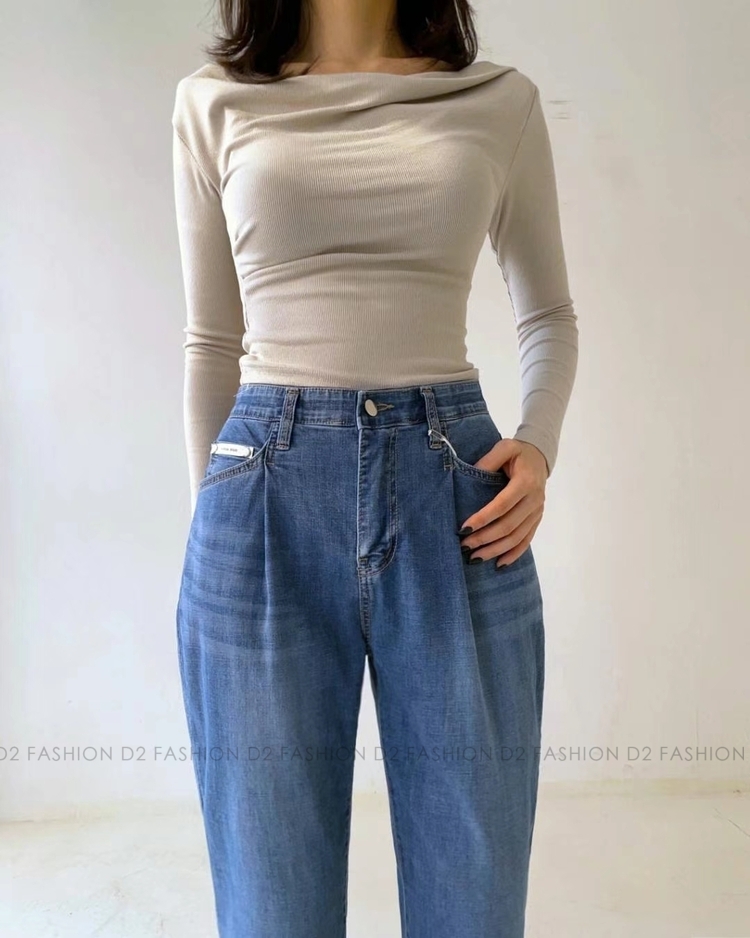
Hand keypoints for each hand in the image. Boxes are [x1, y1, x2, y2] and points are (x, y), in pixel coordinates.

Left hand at [458, 439, 547, 566]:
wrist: (540, 456)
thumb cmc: (518, 452)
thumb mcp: (504, 447)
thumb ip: (488, 460)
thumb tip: (470, 476)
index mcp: (525, 482)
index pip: (502, 505)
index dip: (483, 518)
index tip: (464, 529)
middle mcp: (534, 499)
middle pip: (509, 525)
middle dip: (485, 538)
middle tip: (464, 546)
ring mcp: (537, 511)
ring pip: (517, 537)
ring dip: (496, 550)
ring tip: (475, 558)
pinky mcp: (537, 519)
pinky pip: (527, 540)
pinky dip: (514, 553)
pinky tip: (499, 563)